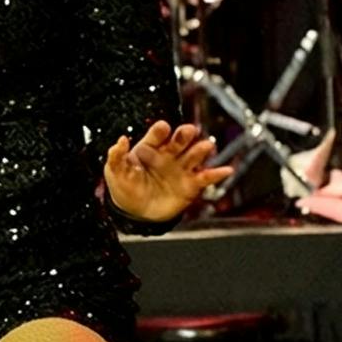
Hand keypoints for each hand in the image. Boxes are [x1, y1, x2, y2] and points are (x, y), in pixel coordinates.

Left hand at [103, 120, 232, 221]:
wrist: (137, 213)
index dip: (159, 131)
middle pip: (178, 142)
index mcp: (150, 148)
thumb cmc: (126, 187)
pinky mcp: (191, 184)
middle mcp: (168, 154)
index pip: (156, 136)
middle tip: (189, 130)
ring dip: (200, 151)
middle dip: (183, 135)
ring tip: (206, 146)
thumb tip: (120, 140)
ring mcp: (181, 168)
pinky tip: (227, 170)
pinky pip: (206, 177)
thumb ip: (116, 157)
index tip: (163, 128)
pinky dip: (217, 173)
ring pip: (193, 156)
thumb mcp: (115, 172)